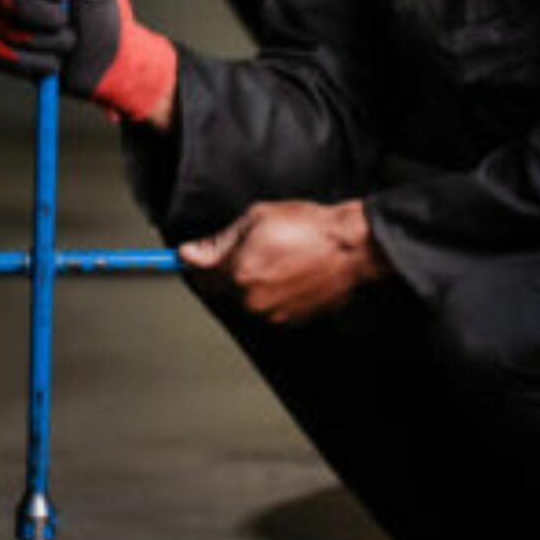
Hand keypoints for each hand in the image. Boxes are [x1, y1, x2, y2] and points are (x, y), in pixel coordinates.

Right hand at [0, 0, 178, 126]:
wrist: (115, 64)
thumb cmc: (106, 19)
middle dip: (50, 18)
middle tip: (70, 23)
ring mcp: (7, 24)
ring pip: (7, 31)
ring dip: (50, 44)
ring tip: (68, 44)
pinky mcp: (6, 56)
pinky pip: (0, 57)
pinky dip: (35, 65)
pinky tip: (54, 65)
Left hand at [179, 198, 386, 323]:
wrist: (351, 247)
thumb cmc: (310, 228)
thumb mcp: (256, 219)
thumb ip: (218, 241)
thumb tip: (189, 253)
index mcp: (238, 273)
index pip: (200, 274)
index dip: (196, 262)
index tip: (188, 258)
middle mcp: (251, 299)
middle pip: (220, 290)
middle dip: (225, 272)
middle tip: (248, 251)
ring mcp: (272, 314)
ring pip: (244, 301)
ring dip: (250, 285)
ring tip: (276, 261)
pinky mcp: (291, 321)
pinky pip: (268, 309)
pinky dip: (271, 295)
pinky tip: (288, 275)